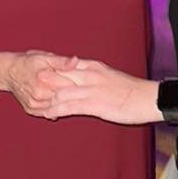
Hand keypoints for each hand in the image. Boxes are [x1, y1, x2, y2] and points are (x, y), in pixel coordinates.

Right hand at [0, 51, 76, 114]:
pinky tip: (57, 100)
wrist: (8, 72)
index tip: (85, 81)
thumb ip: (61, 61)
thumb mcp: (44, 57)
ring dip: (64, 102)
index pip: (70, 85)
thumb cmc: (27, 62)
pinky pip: (49, 112)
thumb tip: (76, 61)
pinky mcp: (32, 110)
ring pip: (58, 107)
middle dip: (73, 94)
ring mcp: (35, 104)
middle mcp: (39, 94)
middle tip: (80, 89)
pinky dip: (55, 108)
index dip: (80, 83)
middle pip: (65, 98)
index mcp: (44, 79)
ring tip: (69, 94)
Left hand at [43, 59, 158, 124]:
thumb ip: (94, 76)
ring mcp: (91, 90)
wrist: (148, 98)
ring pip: (60, 92)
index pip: (64, 64)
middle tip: (29, 89)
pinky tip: (48, 114)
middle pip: (58, 75)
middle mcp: (89, 75)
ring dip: (46, 100)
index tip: (36, 73)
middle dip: (42, 83)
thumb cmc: (131, 89)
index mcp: (93, 66)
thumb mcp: (110, 76)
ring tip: (36, 105)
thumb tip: (82, 77)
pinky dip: (56, 110)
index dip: (49, 69)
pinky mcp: (94, 105)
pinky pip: (69, 107)